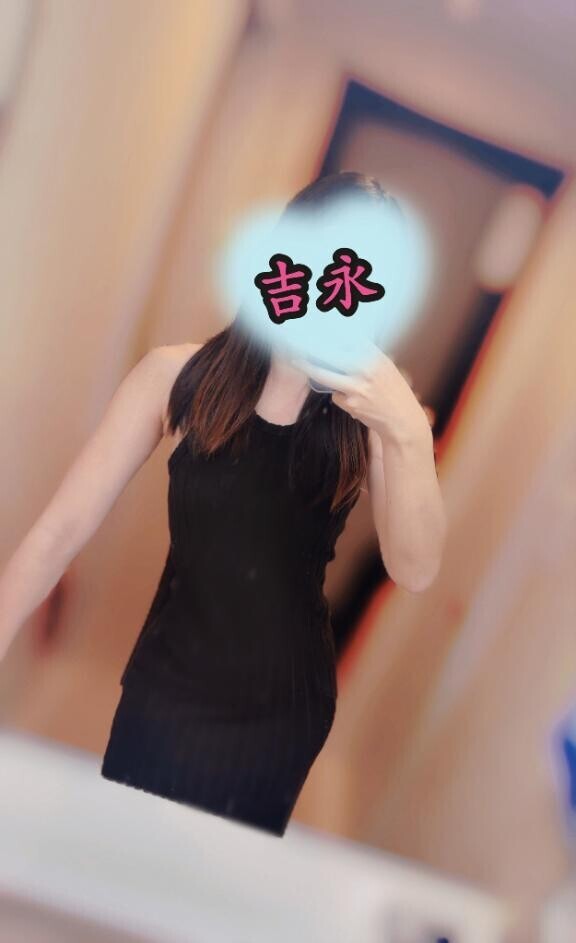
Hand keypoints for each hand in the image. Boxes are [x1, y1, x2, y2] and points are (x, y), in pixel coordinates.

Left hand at [292, 342, 433, 441]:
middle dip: (311, 347)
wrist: (402, 420)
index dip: (329, 331)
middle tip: (297, 342)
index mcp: (375, 356)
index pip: (348, 337)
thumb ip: (368, 355)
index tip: (315, 327)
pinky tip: (349, 398)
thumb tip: (347, 341)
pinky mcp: (350, 403)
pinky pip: (334, 394)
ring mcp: (357, 387)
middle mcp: (366, 369)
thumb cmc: (395, 392)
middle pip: (330, 353)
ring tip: (296, 360)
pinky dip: (337, 395)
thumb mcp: (386, 367)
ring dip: (309, 367)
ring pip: (324, 374)